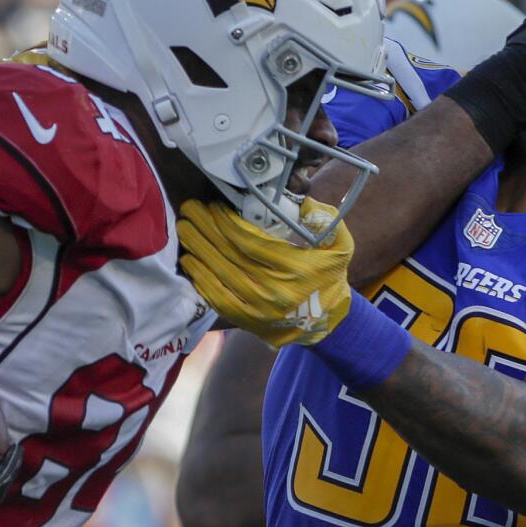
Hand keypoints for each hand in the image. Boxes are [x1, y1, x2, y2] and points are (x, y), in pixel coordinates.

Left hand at [178, 197, 352, 347]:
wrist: (326, 323)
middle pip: (230, 255)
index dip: (228, 223)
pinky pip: (217, 299)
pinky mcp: (248, 321)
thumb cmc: (328, 277)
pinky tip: (190, 262)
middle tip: (189, 210)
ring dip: (198, 250)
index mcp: (297, 269)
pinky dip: (201, 280)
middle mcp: (275, 291)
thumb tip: (303, 202)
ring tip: (185, 229)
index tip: (214, 207)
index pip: (252, 242)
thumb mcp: (340, 246)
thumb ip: (325, 222)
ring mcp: (259, 309)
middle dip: (206, 230)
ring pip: (219, 275)